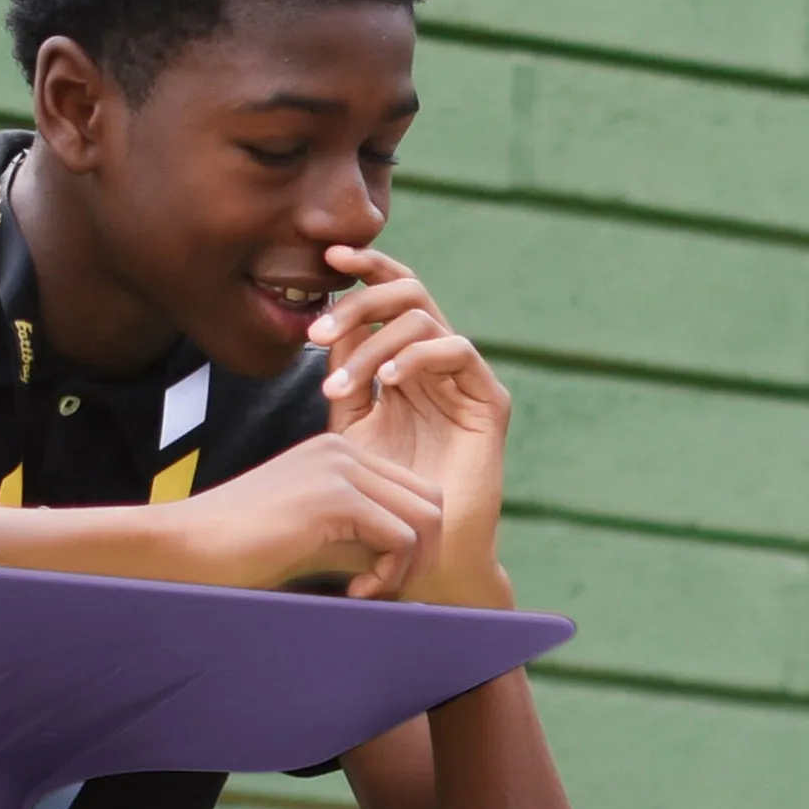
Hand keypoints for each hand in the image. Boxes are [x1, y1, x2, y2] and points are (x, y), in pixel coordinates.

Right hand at [164, 428, 447, 599]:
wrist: (186, 547)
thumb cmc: (244, 552)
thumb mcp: (319, 540)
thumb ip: (366, 541)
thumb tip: (421, 563)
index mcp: (339, 453)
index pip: (416, 492)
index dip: (414, 543)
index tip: (378, 577)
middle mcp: (344, 450)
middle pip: (432, 501)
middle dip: (423, 554)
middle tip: (385, 589)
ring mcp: (339, 468)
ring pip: (425, 518)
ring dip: (408, 568)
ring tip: (368, 592)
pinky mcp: (334, 496)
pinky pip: (401, 538)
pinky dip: (389, 575)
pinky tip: (355, 592)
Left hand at [310, 248, 510, 604]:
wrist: (420, 550)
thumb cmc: (381, 495)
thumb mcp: (349, 424)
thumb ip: (344, 372)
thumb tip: (327, 321)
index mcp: (405, 361)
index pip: (389, 296)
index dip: (364, 268)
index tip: (325, 258)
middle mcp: (438, 364)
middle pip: (408, 293)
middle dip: (360, 301)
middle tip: (318, 330)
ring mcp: (466, 381)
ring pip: (425, 319)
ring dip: (374, 342)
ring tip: (341, 383)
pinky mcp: (490, 402)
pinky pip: (458, 351)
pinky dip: (418, 356)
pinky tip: (387, 382)